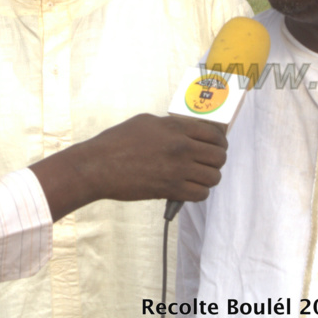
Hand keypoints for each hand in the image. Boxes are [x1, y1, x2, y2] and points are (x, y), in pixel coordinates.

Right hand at [29, 114, 227, 221]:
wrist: (98, 166)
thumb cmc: (116, 142)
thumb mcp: (145, 122)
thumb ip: (170, 126)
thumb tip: (186, 131)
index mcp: (175, 127)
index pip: (214, 134)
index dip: (220, 141)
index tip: (217, 145)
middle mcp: (181, 148)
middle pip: (219, 156)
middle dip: (217, 160)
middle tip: (208, 162)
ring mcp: (177, 170)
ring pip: (214, 177)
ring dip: (209, 177)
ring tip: (199, 176)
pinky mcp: (171, 190)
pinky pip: (201, 194)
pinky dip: (199, 192)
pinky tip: (190, 188)